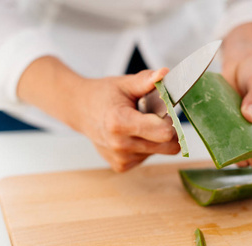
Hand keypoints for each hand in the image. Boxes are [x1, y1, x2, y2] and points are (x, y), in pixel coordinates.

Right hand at [18, 57, 179, 171]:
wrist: (80, 110)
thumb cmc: (104, 95)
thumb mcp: (124, 83)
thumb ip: (146, 80)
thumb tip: (165, 73)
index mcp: (120, 122)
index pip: (164, 132)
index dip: (170, 120)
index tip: (163, 110)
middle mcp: (120, 145)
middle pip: (168, 147)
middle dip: (168, 131)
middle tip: (153, 117)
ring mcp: (120, 158)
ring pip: (159, 152)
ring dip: (155, 138)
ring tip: (136, 124)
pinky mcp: (120, 166)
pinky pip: (147, 158)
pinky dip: (145, 146)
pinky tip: (131, 135)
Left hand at [221, 23, 251, 169]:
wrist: (246, 58)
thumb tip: (251, 116)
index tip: (242, 148)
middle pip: (246, 158)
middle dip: (235, 153)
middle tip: (224, 138)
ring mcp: (241, 131)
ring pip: (230, 149)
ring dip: (221, 144)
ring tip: (215, 129)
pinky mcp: (225, 124)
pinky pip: (218, 136)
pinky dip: (212, 134)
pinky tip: (206, 125)